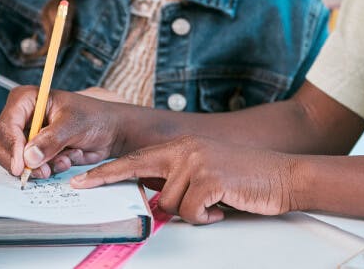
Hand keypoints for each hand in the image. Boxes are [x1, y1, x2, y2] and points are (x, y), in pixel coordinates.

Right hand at [0, 87, 121, 179]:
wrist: (110, 131)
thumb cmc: (94, 117)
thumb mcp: (73, 125)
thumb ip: (51, 140)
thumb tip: (29, 157)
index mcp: (27, 100)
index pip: (7, 124)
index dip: (12, 146)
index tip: (21, 165)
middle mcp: (23, 117)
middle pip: (4, 144)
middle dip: (24, 162)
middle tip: (43, 171)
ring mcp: (28, 135)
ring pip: (16, 160)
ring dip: (41, 166)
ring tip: (65, 159)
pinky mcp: (36, 151)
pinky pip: (31, 167)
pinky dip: (49, 168)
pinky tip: (66, 159)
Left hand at [70, 135, 297, 224]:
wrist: (283, 175)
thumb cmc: (245, 178)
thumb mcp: (205, 171)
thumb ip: (177, 178)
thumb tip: (154, 197)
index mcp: (180, 146)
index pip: (135, 160)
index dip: (105, 173)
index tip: (80, 182)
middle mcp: (184, 149)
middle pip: (145, 181)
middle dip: (133, 191)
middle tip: (104, 190)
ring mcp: (195, 162)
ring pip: (169, 205)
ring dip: (192, 213)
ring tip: (215, 202)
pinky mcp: (208, 179)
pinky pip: (190, 213)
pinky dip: (206, 217)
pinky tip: (223, 206)